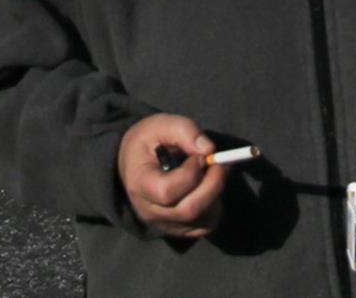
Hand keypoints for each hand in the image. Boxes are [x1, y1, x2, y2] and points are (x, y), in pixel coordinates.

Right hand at [116, 114, 226, 239]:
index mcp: (140, 185)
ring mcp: (165, 224)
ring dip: (216, 194)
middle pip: (189, 211)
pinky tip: (208, 187)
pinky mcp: (180, 230)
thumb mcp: (159, 125)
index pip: (168, 192)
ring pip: (202, 220)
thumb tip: (208, 150)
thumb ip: (183, 131)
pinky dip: (215, 206)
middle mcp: (150, 211)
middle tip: (221, 163)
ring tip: (214, 172)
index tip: (200, 156)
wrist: (134, 164)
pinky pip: (206, 225)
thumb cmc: (147, 143)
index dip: (191, 174)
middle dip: (213, 185)